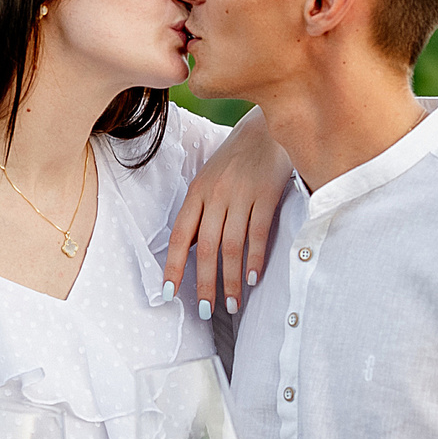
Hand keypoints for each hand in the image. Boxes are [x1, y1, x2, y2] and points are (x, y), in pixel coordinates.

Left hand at [163, 108, 288, 319]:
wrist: (268, 127)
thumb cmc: (236, 159)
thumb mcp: (210, 181)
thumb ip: (200, 213)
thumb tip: (188, 251)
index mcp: (196, 193)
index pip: (179, 236)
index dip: (173, 267)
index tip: (169, 294)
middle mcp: (215, 194)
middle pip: (206, 247)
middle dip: (204, 283)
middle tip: (206, 311)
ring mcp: (241, 194)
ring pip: (231, 245)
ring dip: (230, 279)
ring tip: (232, 304)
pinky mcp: (267, 193)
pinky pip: (258, 233)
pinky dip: (255, 258)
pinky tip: (252, 278)